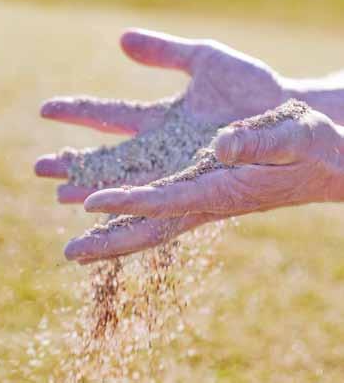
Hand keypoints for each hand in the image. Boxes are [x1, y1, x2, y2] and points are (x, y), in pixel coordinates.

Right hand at [35, 28, 283, 202]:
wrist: (293, 118)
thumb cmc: (254, 89)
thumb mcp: (205, 61)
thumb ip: (164, 52)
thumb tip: (121, 40)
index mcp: (164, 122)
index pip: (113, 116)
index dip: (80, 112)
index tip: (46, 108)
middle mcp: (166, 154)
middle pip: (113, 161)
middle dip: (77, 164)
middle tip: (38, 167)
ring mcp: (180, 176)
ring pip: (127, 190)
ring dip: (93, 193)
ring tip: (60, 197)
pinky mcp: (197, 197)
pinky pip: (157, 210)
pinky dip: (127, 212)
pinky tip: (100, 213)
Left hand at [64, 101, 343, 263]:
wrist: (321, 163)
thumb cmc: (313, 148)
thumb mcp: (295, 134)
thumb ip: (261, 141)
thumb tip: (223, 145)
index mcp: (224, 190)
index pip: (169, 202)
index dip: (130, 203)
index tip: (90, 204)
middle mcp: (207, 201)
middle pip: (151, 228)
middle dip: (110, 242)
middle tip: (70, 255)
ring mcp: (203, 197)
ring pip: (149, 219)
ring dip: (112, 227)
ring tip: (74, 232)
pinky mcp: (203, 188)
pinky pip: (160, 204)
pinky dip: (131, 210)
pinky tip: (110, 206)